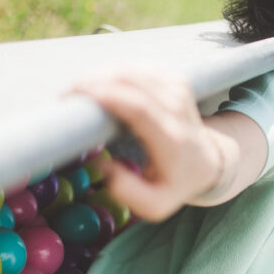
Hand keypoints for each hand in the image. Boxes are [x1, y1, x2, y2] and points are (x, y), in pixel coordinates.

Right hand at [66, 69, 221, 222]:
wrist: (207, 163)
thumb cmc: (174, 184)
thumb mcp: (155, 204)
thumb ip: (127, 192)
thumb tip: (102, 166)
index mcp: (173, 140)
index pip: (141, 108)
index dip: (109, 96)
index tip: (78, 96)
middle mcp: (178, 110)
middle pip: (134, 83)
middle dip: (95, 82)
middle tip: (66, 95)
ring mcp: (179, 91)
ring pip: (134, 70)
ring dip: (101, 75)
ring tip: (76, 92)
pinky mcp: (175, 80)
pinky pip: (139, 69)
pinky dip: (114, 72)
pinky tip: (98, 85)